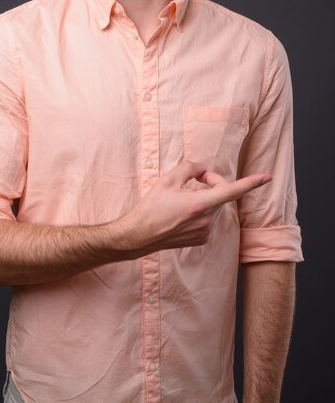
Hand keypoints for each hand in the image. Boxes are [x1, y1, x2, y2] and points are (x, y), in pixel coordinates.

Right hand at [119, 160, 270, 254]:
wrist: (139, 236)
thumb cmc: (151, 206)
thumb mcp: (167, 179)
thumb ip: (189, 168)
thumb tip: (202, 168)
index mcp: (199, 204)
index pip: (231, 190)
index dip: (251, 182)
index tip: (267, 177)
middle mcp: (207, 220)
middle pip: (221, 194)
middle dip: (212, 183)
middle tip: (194, 178)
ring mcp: (205, 232)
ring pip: (215, 206)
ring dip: (206, 197)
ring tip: (183, 198)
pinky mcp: (202, 239)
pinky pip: (209, 219)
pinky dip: (201, 211)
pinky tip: (183, 213)